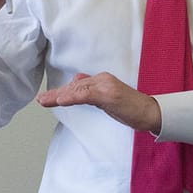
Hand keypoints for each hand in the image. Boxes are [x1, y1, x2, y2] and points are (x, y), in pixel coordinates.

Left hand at [34, 72, 159, 133]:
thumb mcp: (107, 100)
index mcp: (101, 80)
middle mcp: (102, 79)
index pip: (76, 86)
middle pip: (73, 88)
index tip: (46, 98)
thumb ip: (92, 92)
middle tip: (40, 100)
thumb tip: (75, 84)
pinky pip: (87, 95)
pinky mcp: (109, 95)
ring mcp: (105, 86)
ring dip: (59, 96)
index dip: (60, 92)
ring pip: (77, 90)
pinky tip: (61, 101)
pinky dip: (73, 98)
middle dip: (55, 94)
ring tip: (45, 100)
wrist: (151, 112)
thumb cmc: (131, 108)